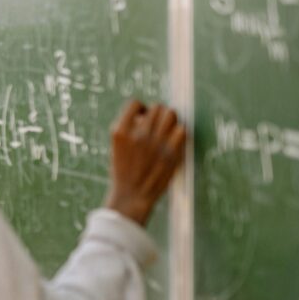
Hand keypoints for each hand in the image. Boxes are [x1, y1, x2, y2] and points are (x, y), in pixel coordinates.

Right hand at [103, 100, 186, 225]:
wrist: (132, 195)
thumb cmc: (124, 170)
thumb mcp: (116, 147)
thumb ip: (129, 129)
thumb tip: (146, 114)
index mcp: (120, 132)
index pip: (134, 104)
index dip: (141, 109)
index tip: (142, 118)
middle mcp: (138, 135)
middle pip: (157, 108)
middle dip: (157, 114)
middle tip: (157, 126)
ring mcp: (155, 143)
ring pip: (171, 114)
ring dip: (170, 120)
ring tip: (166, 131)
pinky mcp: (171, 153)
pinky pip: (182, 130)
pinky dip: (179, 133)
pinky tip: (173, 141)